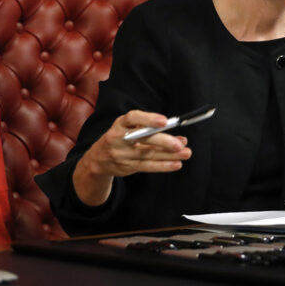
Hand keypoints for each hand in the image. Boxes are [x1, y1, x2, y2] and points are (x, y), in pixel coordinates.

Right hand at [74, 110, 191, 205]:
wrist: (98, 159)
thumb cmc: (120, 138)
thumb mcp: (128, 127)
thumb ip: (151, 129)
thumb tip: (179, 137)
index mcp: (120, 124)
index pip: (132, 118)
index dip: (148, 119)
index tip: (164, 121)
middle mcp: (119, 138)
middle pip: (143, 139)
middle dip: (163, 141)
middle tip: (179, 144)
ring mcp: (122, 154)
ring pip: (149, 154)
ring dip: (169, 155)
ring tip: (185, 153)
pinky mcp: (127, 167)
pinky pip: (147, 166)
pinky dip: (163, 166)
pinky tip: (176, 164)